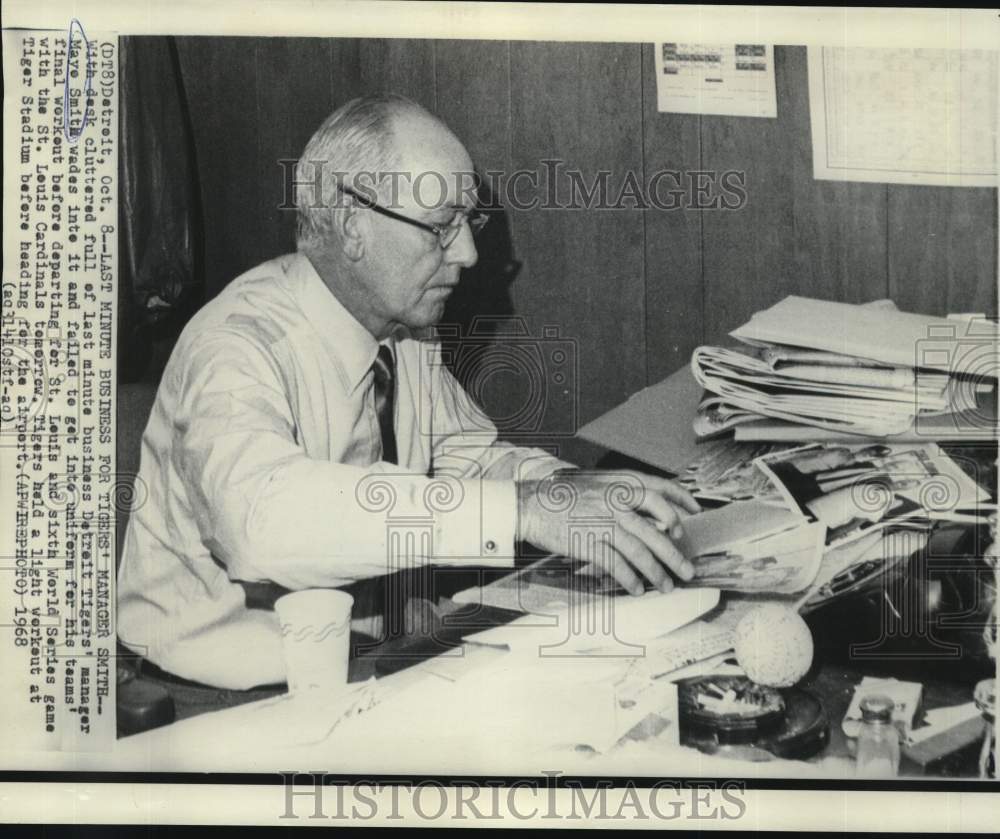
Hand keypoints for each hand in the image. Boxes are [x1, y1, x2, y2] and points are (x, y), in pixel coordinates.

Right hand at [516, 469, 701, 595]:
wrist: (531, 503)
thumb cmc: (564, 496)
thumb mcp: (598, 485)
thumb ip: (624, 495)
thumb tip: (653, 520)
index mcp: (619, 483)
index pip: (660, 489)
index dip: (680, 502)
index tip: (694, 513)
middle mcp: (615, 501)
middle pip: (655, 530)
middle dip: (675, 554)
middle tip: (688, 570)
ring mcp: (602, 522)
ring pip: (639, 551)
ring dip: (656, 572)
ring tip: (666, 585)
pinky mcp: (588, 542)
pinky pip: (616, 565)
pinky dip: (629, 579)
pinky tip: (637, 588)